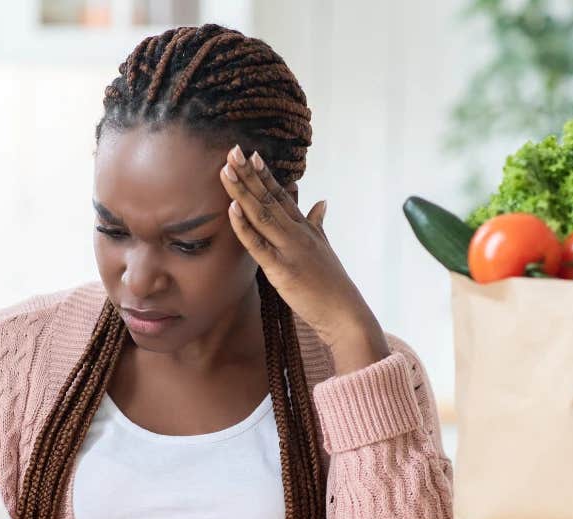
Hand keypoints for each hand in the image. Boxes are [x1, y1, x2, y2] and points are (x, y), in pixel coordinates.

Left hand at [220, 145, 390, 373]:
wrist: (345, 313)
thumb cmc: (332, 285)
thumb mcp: (325, 248)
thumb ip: (318, 223)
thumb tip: (322, 201)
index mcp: (305, 228)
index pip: (282, 195)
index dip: (265, 175)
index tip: (251, 154)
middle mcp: (297, 232)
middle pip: (269, 197)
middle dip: (249, 174)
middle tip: (232, 150)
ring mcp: (289, 248)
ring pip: (261, 213)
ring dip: (242, 190)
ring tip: (227, 168)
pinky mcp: (281, 268)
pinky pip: (258, 244)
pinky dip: (244, 225)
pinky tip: (232, 207)